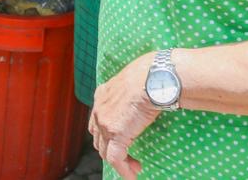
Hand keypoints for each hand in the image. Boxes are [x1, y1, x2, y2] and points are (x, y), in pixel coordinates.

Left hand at [89, 54, 159, 178]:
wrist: (150, 79)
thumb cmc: (148, 76)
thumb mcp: (131, 82)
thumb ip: (129, 93)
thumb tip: (144, 95)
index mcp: (101, 96)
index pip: (97, 122)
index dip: (105, 135)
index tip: (119, 142)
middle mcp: (99, 110)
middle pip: (99, 139)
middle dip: (111, 151)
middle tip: (128, 157)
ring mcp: (105, 124)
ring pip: (106, 152)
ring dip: (120, 162)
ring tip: (135, 166)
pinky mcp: (116, 135)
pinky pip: (116, 159)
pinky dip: (124, 170)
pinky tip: (132, 175)